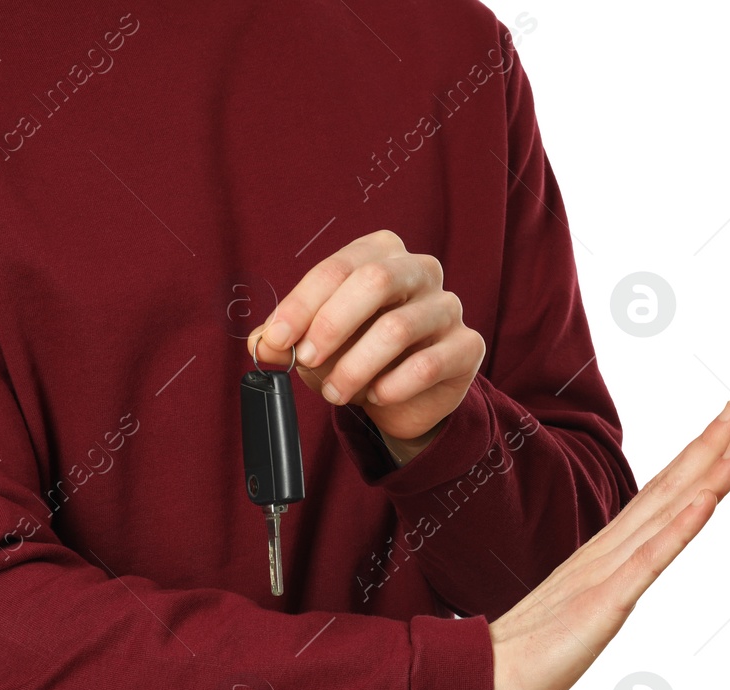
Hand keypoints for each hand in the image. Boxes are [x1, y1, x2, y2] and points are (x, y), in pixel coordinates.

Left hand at [250, 230, 483, 464]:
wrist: (405, 396)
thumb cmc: (357, 353)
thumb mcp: (314, 343)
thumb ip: (284, 340)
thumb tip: (262, 345)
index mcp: (380, 253)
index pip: (338, 268)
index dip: (302, 304)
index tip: (277, 339)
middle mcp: (420, 270)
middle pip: (374, 281)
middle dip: (332, 325)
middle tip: (307, 360)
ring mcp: (448, 306)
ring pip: (398, 328)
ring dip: (356, 367)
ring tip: (336, 391)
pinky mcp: (467, 346)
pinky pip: (427, 365)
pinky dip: (391, 386)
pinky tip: (376, 395)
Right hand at [490, 401, 729, 689]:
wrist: (484, 678)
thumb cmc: (527, 652)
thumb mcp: (576, 610)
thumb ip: (598, 587)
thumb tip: (619, 577)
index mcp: (602, 555)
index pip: (655, 499)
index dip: (690, 462)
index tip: (723, 431)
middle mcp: (606, 553)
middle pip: (665, 492)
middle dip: (706, 448)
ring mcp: (605, 574)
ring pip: (664, 515)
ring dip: (705, 476)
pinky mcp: (604, 603)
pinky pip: (648, 561)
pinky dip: (680, 528)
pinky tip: (706, 502)